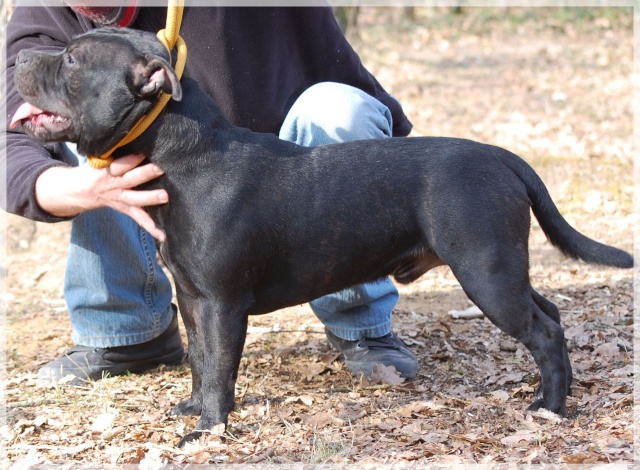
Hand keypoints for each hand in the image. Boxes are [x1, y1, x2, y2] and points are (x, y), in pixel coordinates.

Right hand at [35, 154, 168, 240]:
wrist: (76, 190)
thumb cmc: (95, 168)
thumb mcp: (98, 157)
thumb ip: (114, 151)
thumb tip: (134, 131)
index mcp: (105, 169)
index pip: (118, 163)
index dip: (130, 159)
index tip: (144, 152)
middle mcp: (113, 184)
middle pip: (130, 178)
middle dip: (145, 173)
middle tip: (160, 168)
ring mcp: (119, 198)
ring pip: (135, 198)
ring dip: (150, 198)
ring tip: (165, 196)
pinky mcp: (125, 208)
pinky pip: (138, 218)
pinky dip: (151, 227)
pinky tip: (163, 235)